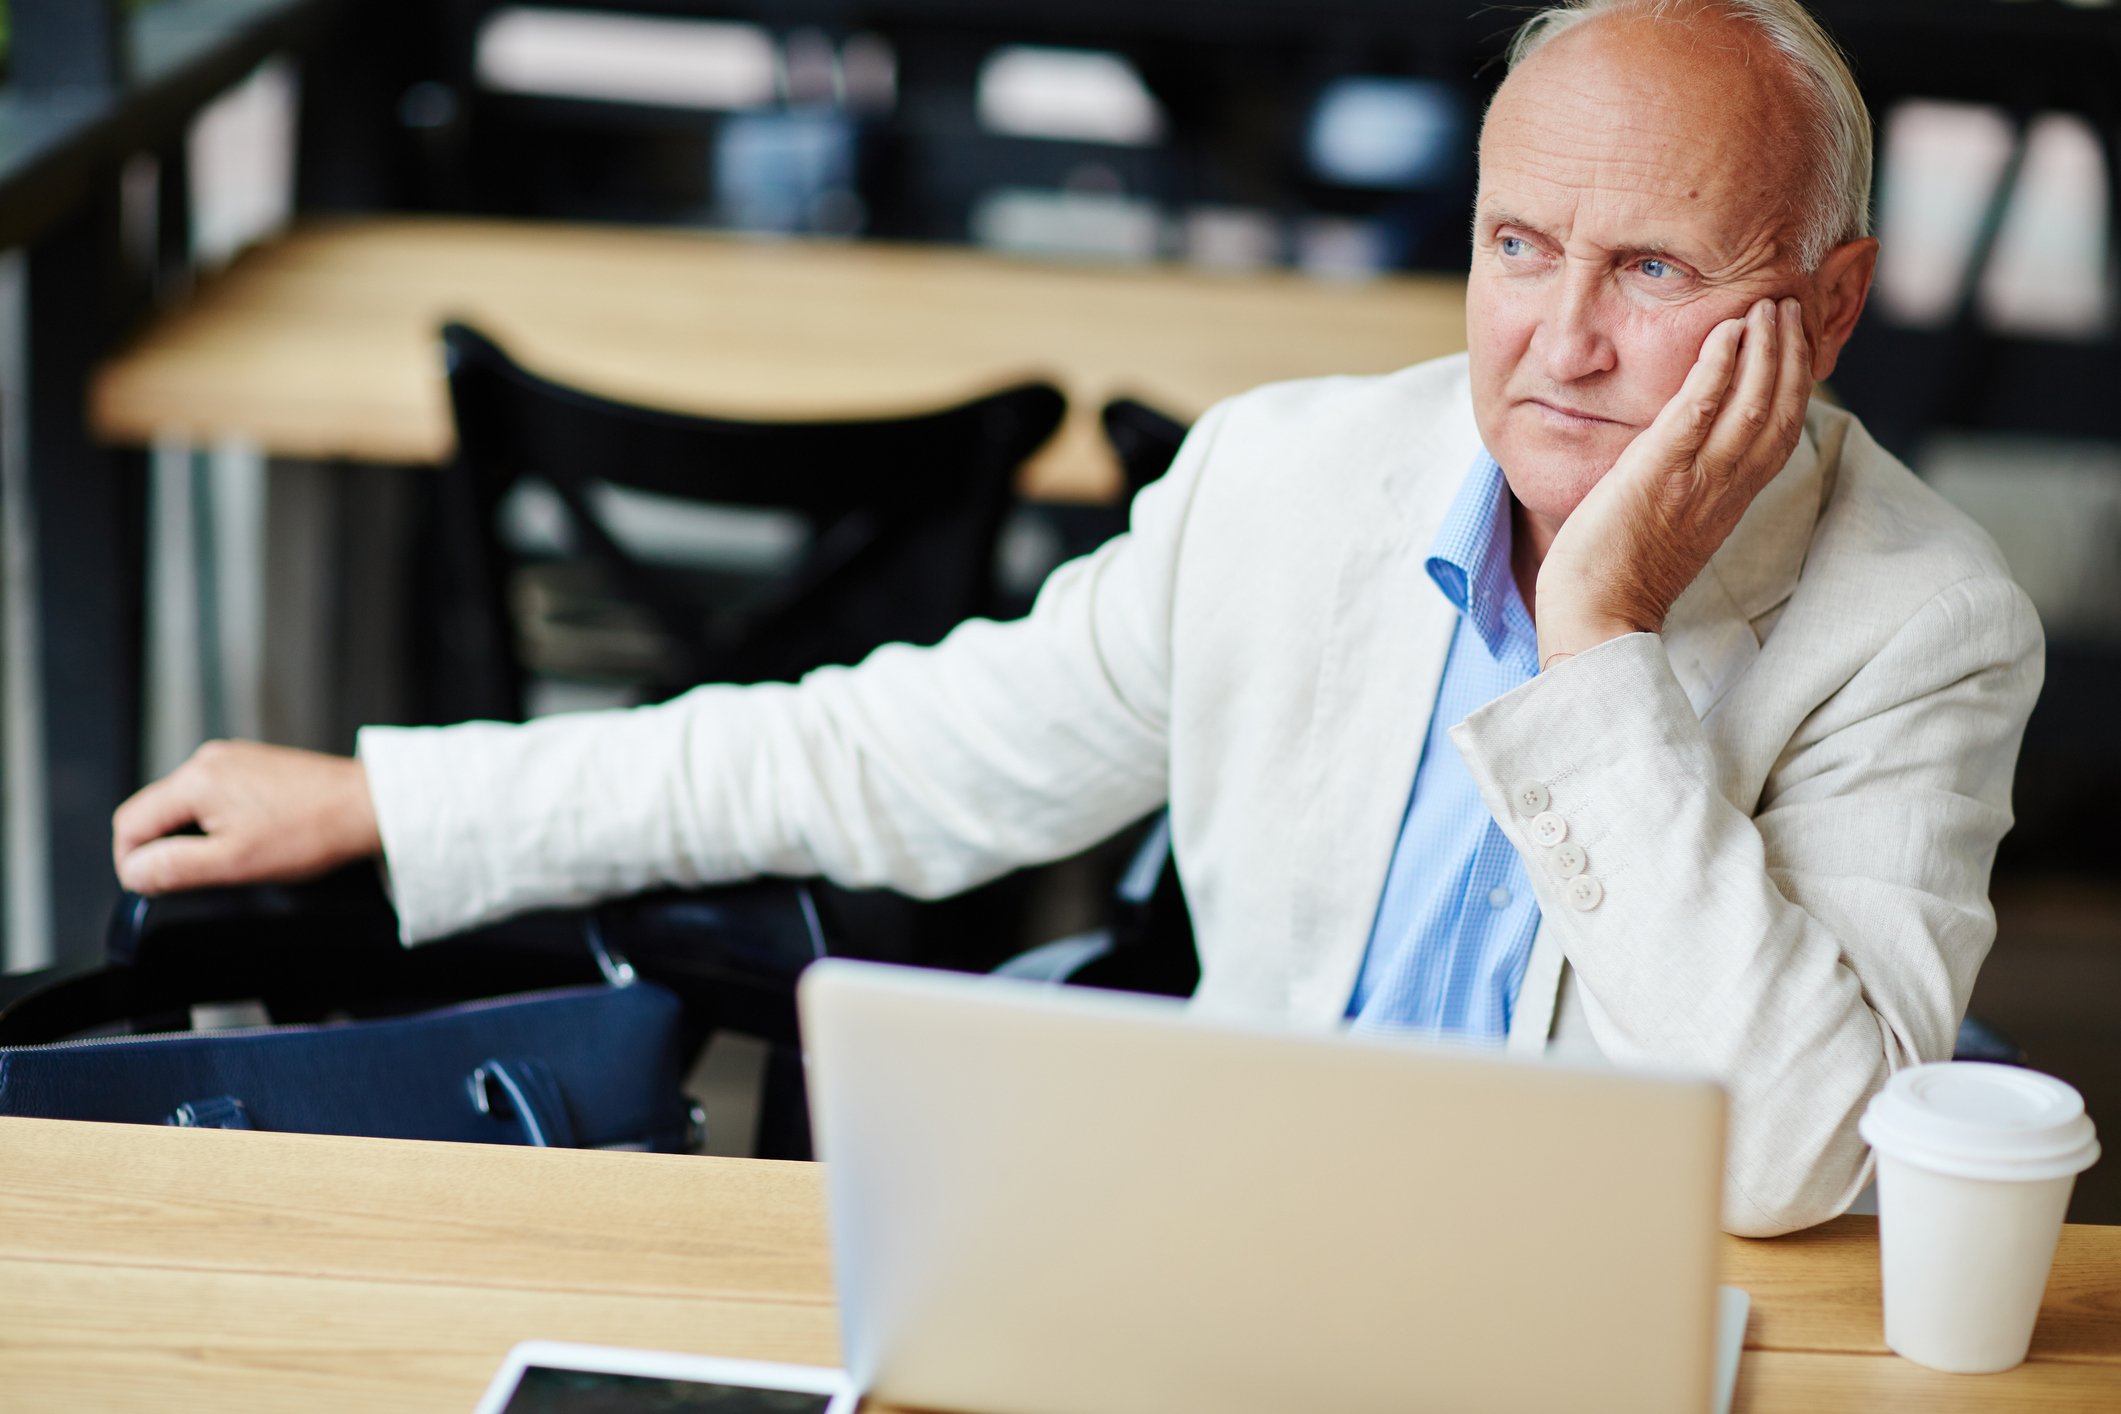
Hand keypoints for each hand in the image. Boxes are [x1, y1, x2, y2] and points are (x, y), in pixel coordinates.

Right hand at [111, 741, 380, 893]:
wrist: (369, 808)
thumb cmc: (313, 831)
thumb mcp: (234, 863)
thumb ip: (175, 867)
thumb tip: (133, 872)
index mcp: (196, 780)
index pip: (129, 822)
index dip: (132, 862)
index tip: (152, 886)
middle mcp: (209, 760)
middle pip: (155, 811)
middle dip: (165, 848)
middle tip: (197, 878)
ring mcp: (233, 759)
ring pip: (185, 805)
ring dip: (194, 836)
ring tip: (231, 858)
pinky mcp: (254, 765)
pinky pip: (216, 797)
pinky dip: (220, 822)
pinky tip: (250, 838)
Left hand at [1535, 296, 1811, 665]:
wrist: (1597, 619)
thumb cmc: (1618, 577)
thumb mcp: (1668, 524)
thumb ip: (1687, 486)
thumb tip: (1684, 452)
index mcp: (1729, 501)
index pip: (1781, 431)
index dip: (1796, 382)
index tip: (1796, 340)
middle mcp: (1725, 489)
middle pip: (1780, 411)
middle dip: (1793, 354)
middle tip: (1792, 307)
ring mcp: (1696, 481)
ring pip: (1753, 404)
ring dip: (1766, 349)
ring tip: (1769, 306)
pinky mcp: (1659, 474)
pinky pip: (1700, 412)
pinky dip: (1718, 369)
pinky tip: (1726, 333)